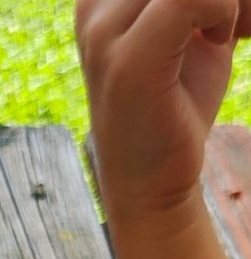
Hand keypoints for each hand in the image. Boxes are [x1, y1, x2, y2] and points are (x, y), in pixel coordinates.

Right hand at [78, 0, 250, 223]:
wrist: (153, 181)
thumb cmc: (176, 101)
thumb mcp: (187, 22)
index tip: (212, 17)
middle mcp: (93, 6)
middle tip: (225, 18)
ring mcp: (104, 33)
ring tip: (224, 24)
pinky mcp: (129, 62)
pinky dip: (220, 9)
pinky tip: (219, 37)